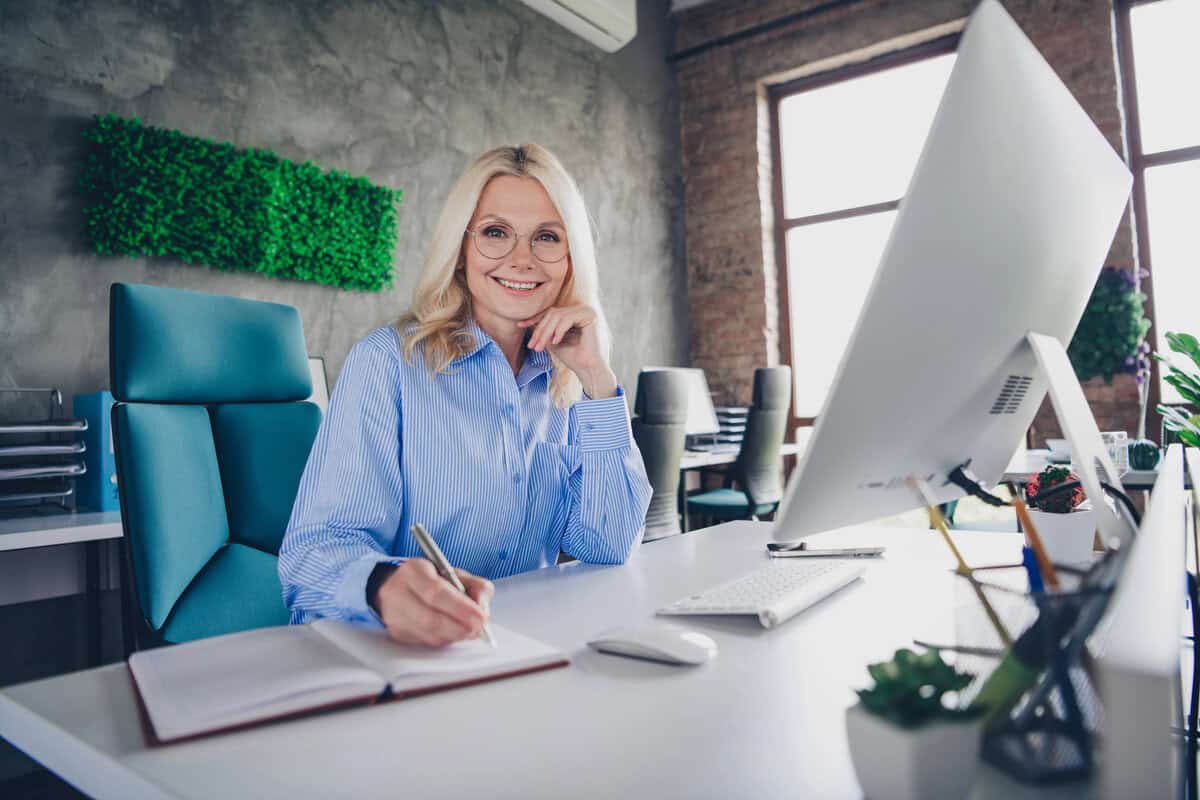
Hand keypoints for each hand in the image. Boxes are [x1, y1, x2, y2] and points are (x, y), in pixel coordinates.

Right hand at [373, 559, 494, 646]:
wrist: (399, 589)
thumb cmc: (431, 580)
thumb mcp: (456, 574)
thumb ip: (476, 586)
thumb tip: (482, 608)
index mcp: (414, 571)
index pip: (435, 592)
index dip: (460, 608)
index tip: (480, 617)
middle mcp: (398, 593)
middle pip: (430, 619)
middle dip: (460, 627)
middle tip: (478, 629)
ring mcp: (394, 616)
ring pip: (430, 635)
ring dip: (455, 635)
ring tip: (469, 629)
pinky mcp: (397, 634)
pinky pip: (426, 642)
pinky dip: (445, 640)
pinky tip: (452, 631)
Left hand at [518, 304, 616, 398]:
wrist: (586, 368)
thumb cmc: (572, 356)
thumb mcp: (552, 339)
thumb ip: (544, 328)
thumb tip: (527, 320)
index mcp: (573, 313)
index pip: (550, 313)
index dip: (534, 319)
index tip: (520, 325)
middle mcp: (580, 309)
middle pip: (552, 314)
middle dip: (540, 330)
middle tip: (532, 346)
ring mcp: (586, 310)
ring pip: (557, 316)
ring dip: (546, 332)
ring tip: (540, 347)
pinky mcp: (589, 315)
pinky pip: (567, 319)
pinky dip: (559, 330)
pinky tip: (555, 342)